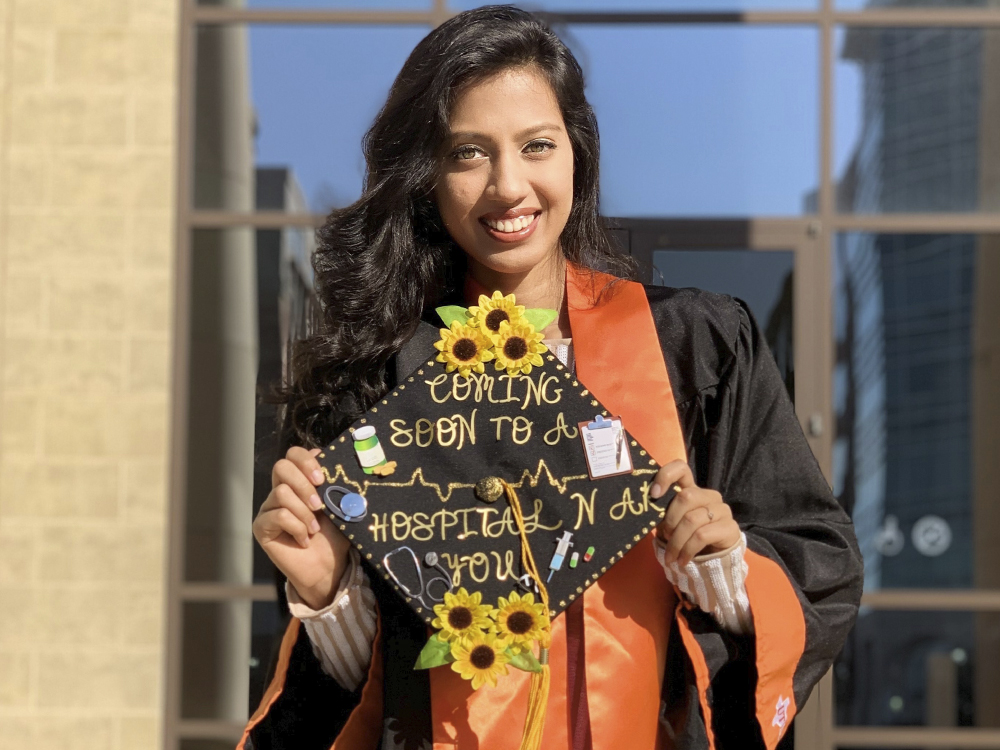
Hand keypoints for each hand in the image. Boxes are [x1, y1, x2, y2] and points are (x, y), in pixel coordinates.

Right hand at [252, 446, 351, 609]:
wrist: (328, 567)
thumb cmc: (334, 536)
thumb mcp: (338, 505)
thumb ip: (331, 481)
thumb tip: (323, 453)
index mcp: (299, 481)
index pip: (293, 455)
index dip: (305, 461)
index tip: (322, 478)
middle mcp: (280, 491)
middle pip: (281, 467)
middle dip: (304, 484)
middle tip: (319, 504)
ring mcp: (269, 508)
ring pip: (281, 493)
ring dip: (304, 513)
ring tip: (314, 529)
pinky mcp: (261, 526)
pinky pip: (277, 516)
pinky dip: (296, 527)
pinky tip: (304, 539)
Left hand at [650, 459, 740, 565]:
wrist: (711, 559)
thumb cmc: (685, 536)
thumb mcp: (670, 522)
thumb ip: (662, 511)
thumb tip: (645, 507)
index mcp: (691, 489)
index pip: (681, 468)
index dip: (666, 476)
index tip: (654, 494)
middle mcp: (709, 495)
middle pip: (686, 497)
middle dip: (670, 521)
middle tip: (665, 536)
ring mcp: (722, 510)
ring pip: (692, 520)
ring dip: (676, 542)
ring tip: (671, 555)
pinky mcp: (730, 527)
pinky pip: (702, 536)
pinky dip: (687, 550)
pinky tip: (682, 560)